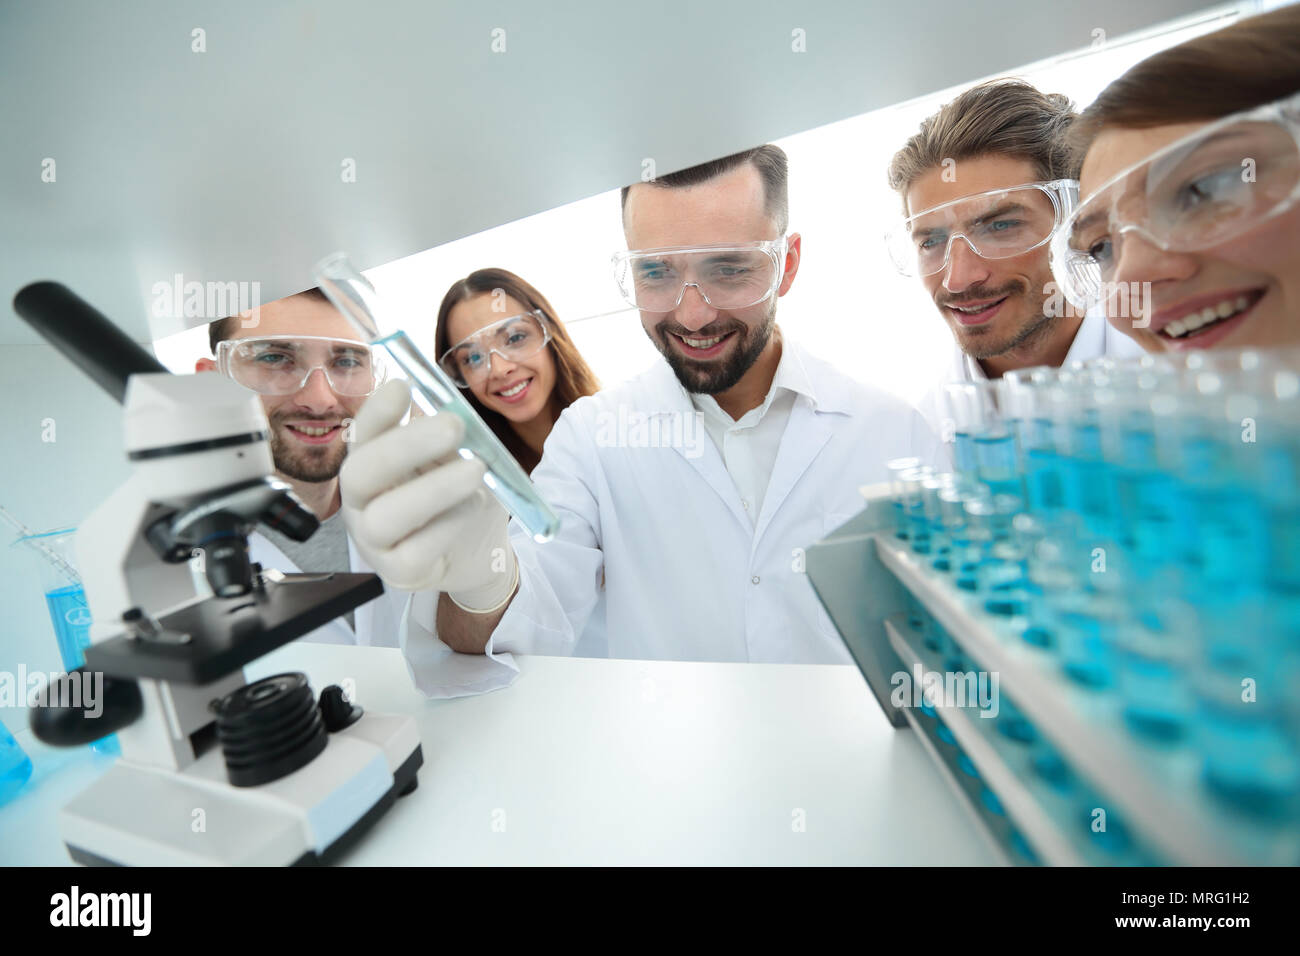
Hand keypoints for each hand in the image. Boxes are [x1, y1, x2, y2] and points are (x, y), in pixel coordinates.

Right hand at [339, 381, 515, 608]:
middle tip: (454, 426)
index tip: (404, 386)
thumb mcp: (456, 460)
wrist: (478, 553)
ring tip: (476, 470)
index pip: (361, 435)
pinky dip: (447, 525)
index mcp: (370, 465)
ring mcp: (375, 541)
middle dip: (404, 446)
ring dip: (433, 489)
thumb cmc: (459, 499)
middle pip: (359, 473)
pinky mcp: (398, 573)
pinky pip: (415, 551)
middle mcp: (361, 502)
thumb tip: (452, 409)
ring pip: (384, 516)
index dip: (376, 411)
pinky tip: (472, 507)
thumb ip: (449, 440)